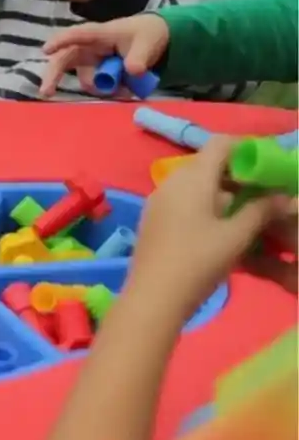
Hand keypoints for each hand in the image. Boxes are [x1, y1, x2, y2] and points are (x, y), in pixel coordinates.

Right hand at [39, 13, 168, 97]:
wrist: (153, 39)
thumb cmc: (145, 34)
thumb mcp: (147, 43)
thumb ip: (139, 57)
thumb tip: (132, 71)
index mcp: (97, 34)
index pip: (76, 35)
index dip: (61, 41)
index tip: (46, 50)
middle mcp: (87, 47)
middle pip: (63, 59)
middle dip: (53, 75)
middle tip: (46, 93)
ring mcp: (89, 62)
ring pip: (85, 79)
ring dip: (101, 88)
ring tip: (127, 89)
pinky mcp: (96, 73)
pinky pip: (96, 86)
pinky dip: (108, 91)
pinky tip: (124, 90)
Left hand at [126, 138, 294, 321]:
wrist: (153, 295)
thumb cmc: (198, 261)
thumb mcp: (236, 237)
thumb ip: (261, 211)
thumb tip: (286, 196)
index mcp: (192, 178)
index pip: (220, 144)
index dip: (245, 148)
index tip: (267, 165)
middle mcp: (172, 181)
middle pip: (207, 163)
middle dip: (237, 173)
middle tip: (263, 192)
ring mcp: (159, 198)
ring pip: (195, 183)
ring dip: (221, 190)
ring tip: (247, 211)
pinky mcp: (154, 217)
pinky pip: (183, 198)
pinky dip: (204, 203)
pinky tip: (220, 225)